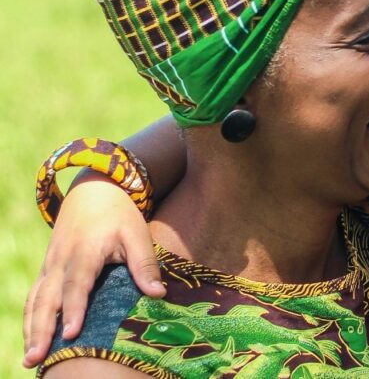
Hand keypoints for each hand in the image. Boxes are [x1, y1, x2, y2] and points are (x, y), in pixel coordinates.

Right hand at [22, 174, 164, 367]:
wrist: (93, 190)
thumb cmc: (119, 214)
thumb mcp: (137, 233)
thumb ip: (145, 263)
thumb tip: (158, 294)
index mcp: (84, 251)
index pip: (77, 284)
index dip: (73, 309)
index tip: (70, 334)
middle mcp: (61, 260)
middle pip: (47, 299)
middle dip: (41, 330)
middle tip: (37, 358)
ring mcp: (50, 265)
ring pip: (35, 301)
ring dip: (31, 330)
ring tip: (30, 359)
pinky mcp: (47, 269)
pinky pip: (34, 297)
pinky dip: (30, 319)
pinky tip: (31, 341)